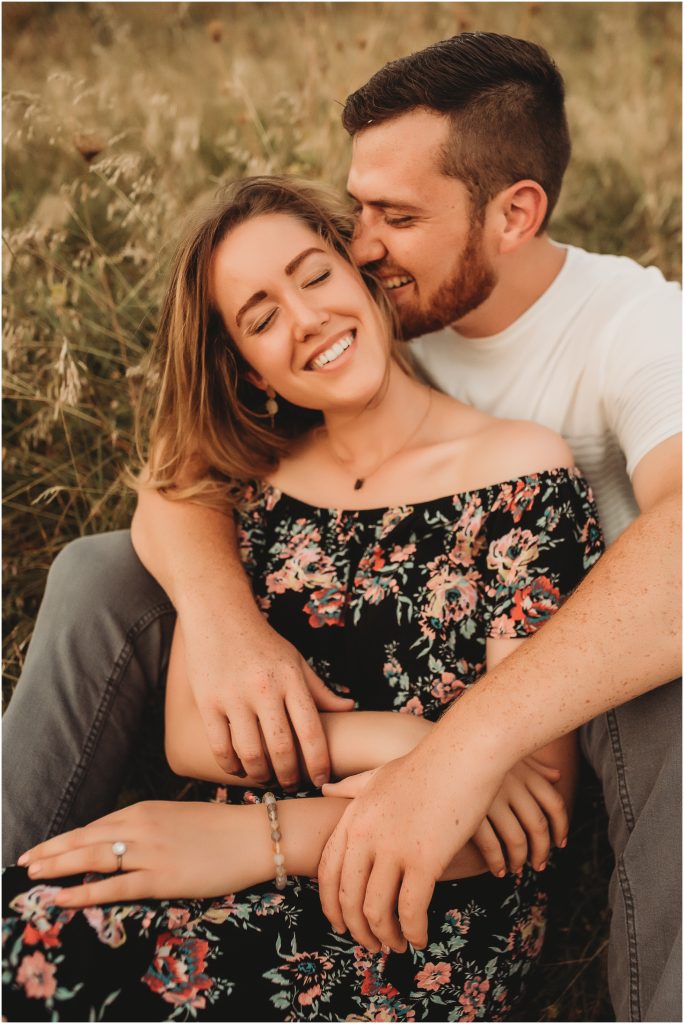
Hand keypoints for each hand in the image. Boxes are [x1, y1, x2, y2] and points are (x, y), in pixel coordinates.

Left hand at [17, 801, 269, 906]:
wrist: (254, 835)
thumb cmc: (222, 827)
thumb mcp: (178, 816)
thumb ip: (149, 826)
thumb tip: (124, 840)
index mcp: (146, 810)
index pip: (95, 826)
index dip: (66, 838)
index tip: (44, 847)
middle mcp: (141, 826)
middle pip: (85, 839)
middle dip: (51, 850)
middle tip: (24, 861)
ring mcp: (150, 852)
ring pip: (92, 858)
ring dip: (58, 867)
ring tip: (33, 875)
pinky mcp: (161, 877)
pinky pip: (113, 886)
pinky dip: (83, 892)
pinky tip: (62, 898)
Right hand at [177, 618, 353, 787]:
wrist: (218, 614)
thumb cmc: (262, 642)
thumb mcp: (295, 660)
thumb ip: (320, 689)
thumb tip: (350, 707)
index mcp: (291, 680)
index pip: (311, 731)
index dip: (319, 762)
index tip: (321, 779)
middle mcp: (264, 689)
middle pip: (282, 749)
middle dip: (290, 776)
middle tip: (291, 783)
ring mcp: (234, 696)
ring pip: (250, 753)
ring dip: (260, 775)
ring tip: (265, 777)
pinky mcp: (208, 702)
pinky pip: (220, 746)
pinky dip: (230, 765)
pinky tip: (238, 767)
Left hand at [317, 731, 506, 954]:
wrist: (463, 755)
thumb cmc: (427, 763)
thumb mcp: (379, 774)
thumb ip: (351, 786)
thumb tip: (325, 788)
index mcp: (353, 817)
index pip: (328, 872)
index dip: (332, 905)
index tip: (342, 924)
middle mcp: (365, 836)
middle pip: (348, 898)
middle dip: (358, 929)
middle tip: (371, 944)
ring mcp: (393, 849)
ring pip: (376, 910)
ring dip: (385, 936)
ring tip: (398, 946)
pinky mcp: (425, 861)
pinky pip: (410, 910)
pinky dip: (413, 931)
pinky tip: (421, 937)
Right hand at [470, 757, 566, 875]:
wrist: (429, 747)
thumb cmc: (472, 752)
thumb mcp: (505, 754)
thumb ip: (534, 767)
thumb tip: (558, 774)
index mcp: (524, 771)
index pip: (555, 804)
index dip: (561, 827)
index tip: (560, 844)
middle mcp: (511, 783)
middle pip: (538, 826)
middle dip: (542, 851)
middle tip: (539, 865)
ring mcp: (490, 799)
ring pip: (517, 840)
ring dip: (519, 860)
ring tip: (515, 869)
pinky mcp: (470, 812)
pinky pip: (491, 845)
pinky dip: (497, 862)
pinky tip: (497, 869)